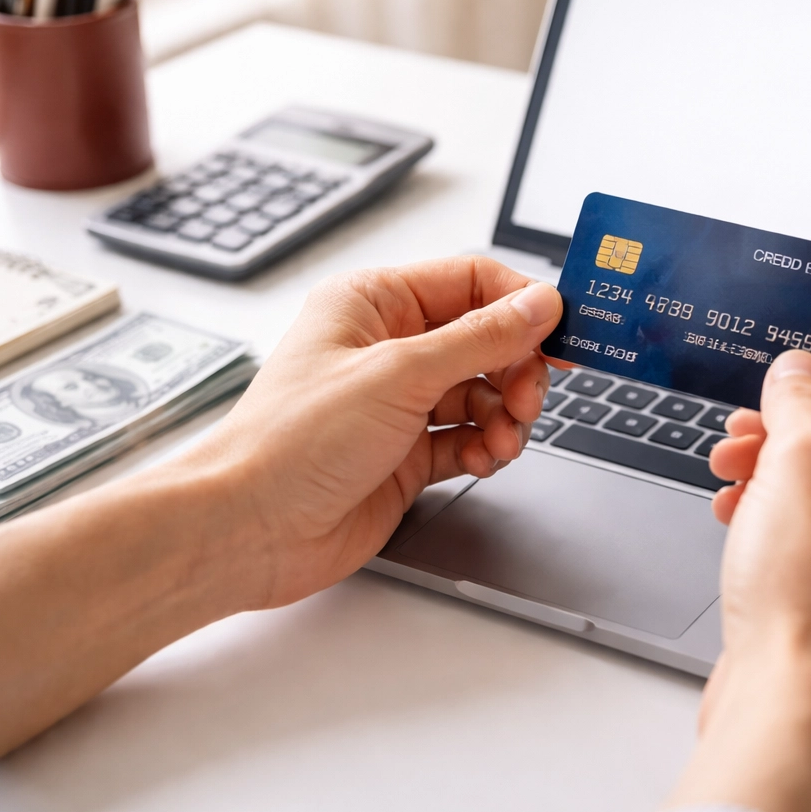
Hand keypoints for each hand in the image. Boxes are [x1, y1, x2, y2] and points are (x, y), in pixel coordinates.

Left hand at [178, 255, 562, 608]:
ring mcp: (397, 403)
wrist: (251, 530)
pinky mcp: (405, 453)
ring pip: (482, 392)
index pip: (469, 281)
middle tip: (527, 400)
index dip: (520, 304)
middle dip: (516, 370)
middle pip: (486, 340)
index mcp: (373, 303)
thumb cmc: (292, 442)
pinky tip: (483, 460)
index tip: (559, 332)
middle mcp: (387, 347)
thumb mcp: (399, 375)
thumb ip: (480, 339)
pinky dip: (485, 448)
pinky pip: (468, 437)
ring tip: (502, 441)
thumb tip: (539, 305)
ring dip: (505, 415)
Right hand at [666, 338, 810, 811]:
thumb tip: (798, 371)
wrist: (793, 702)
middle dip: (794, 418)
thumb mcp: (799, 463)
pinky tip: (737, 510)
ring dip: (777, 462)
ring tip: (730, 464)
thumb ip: (799, 400)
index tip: (796, 343)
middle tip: (749, 412)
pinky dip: (779, 508)